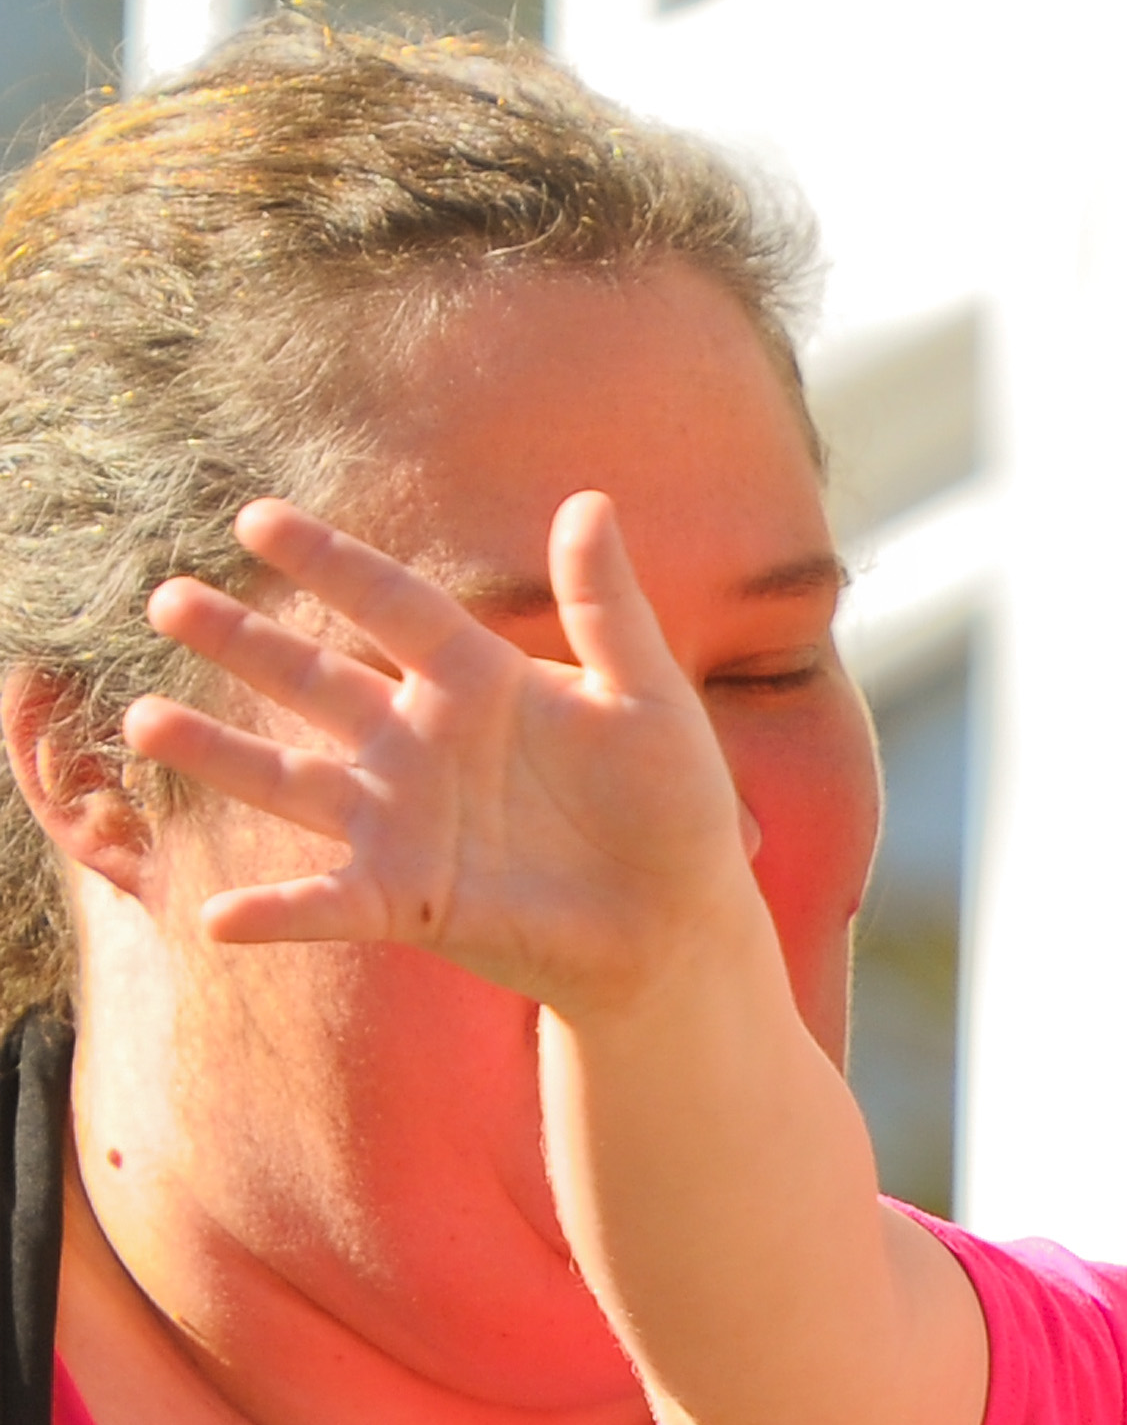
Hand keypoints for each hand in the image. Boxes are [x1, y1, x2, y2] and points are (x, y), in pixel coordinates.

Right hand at [123, 491, 757, 1015]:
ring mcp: (407, 823)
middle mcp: (423, 743)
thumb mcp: (649, 699)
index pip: (392, 606)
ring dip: (220, 755)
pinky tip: (215, 916)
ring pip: (292, 782)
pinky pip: (328, 904)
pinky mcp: (410, 902)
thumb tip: (588, 504)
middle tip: (168, 599)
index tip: (258, 519)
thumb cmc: (674, 807)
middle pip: (315, 681)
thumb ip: (607, 610)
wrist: (681, 921)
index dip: (329, 563)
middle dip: (243, 643)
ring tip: (146, 721)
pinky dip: (275, 913)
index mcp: (479, 681)